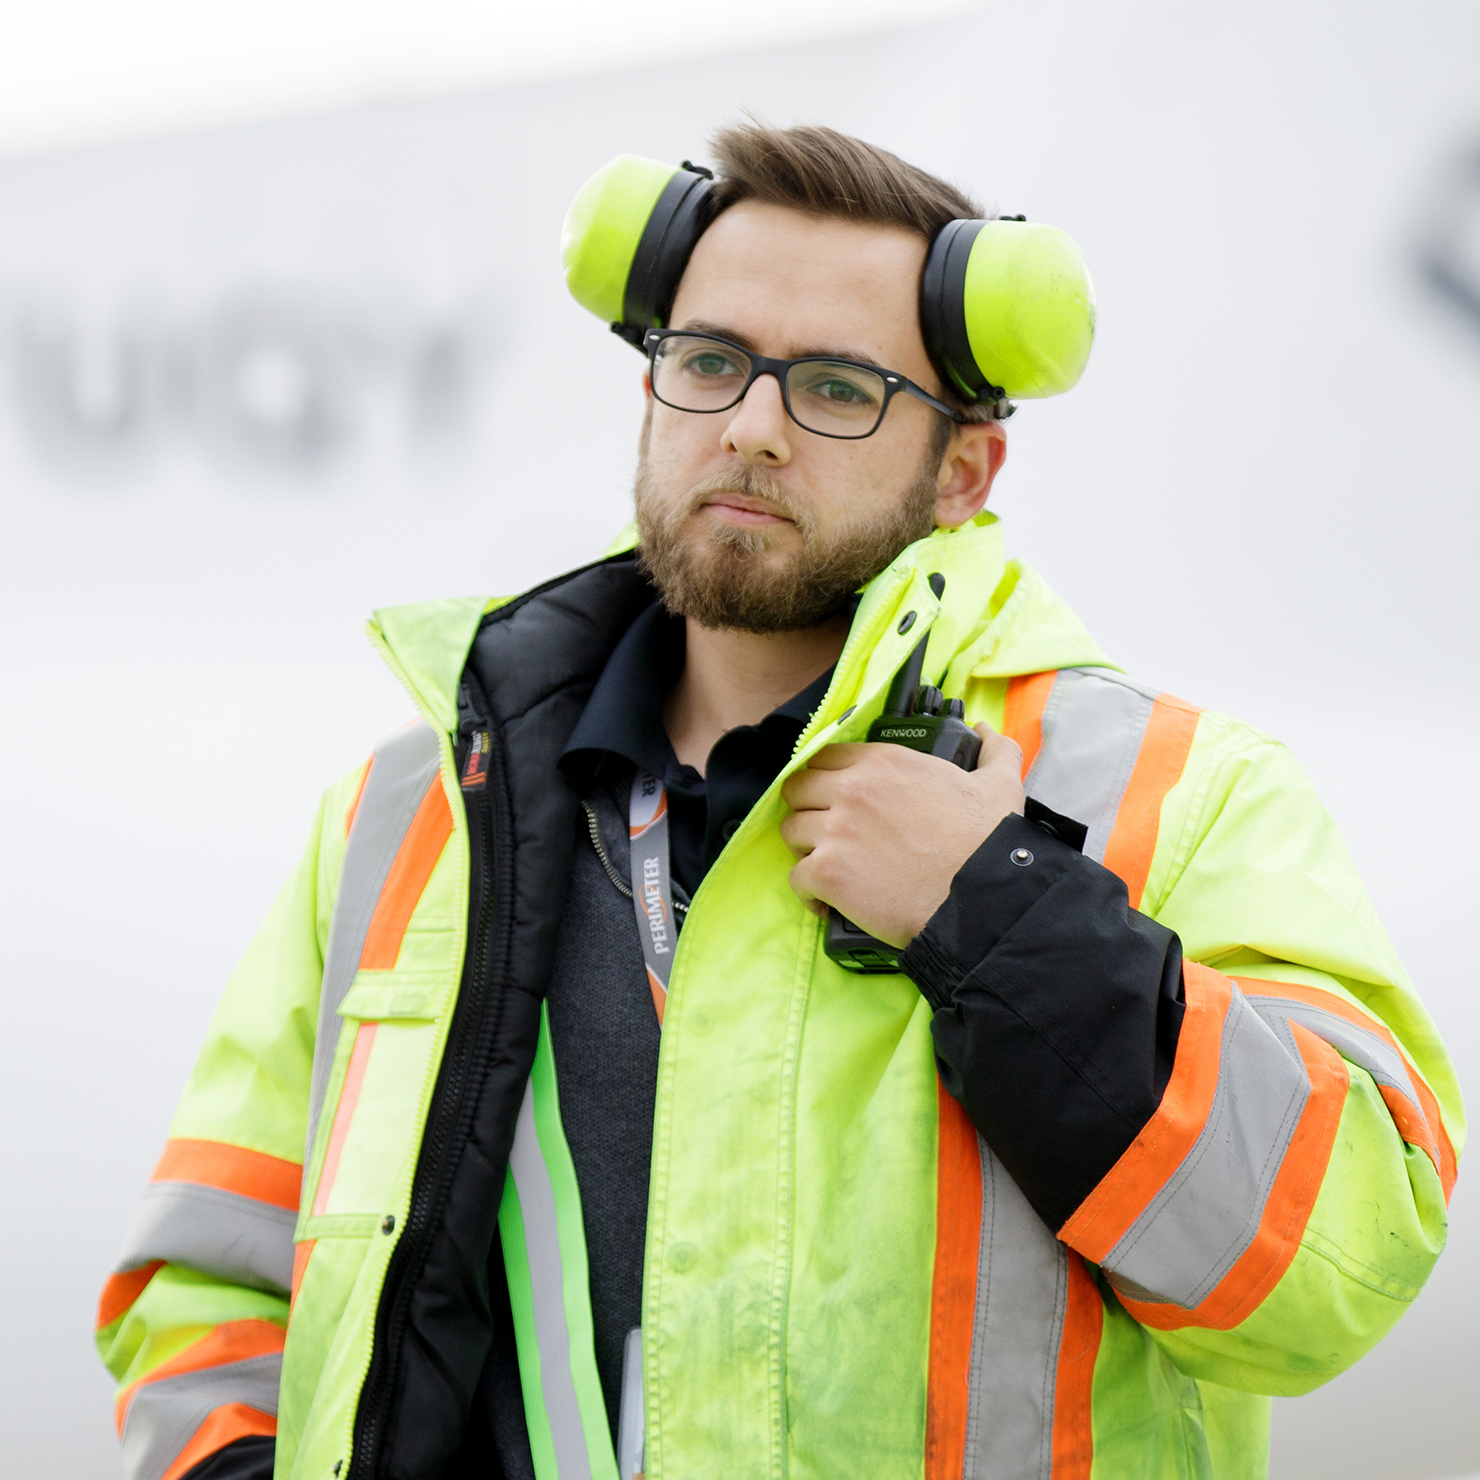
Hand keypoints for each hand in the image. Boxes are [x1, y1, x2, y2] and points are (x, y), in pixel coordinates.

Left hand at [779, 725, 1024, 947]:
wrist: (982, 896)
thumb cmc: (989, 842)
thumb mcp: (999, 783)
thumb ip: (993, 749)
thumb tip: (986, 729)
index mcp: (886, 762)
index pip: (825, 756)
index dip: (824, 777)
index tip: (832, 796)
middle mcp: (854, 789)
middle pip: (797, 789)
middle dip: (806, 808)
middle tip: (824, 831)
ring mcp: (836, 831)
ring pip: (790, 831)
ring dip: (805, 849)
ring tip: (827, 865)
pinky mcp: (828, 873)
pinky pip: (796, 877)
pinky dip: (808, 893)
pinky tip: (826, 902)